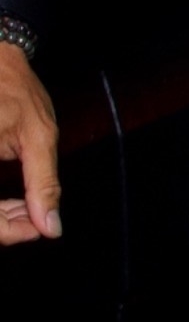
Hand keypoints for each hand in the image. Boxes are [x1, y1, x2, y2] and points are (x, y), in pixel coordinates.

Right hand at [0, 43, 61, 244]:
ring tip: (25, 207)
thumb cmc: (16, 88)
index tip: (38, 229)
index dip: (10, 233)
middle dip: (6, 225)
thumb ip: (43, 184)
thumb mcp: (39, 136)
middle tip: (35, 217)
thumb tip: (50, 227)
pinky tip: (13, 200)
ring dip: (0, 216)